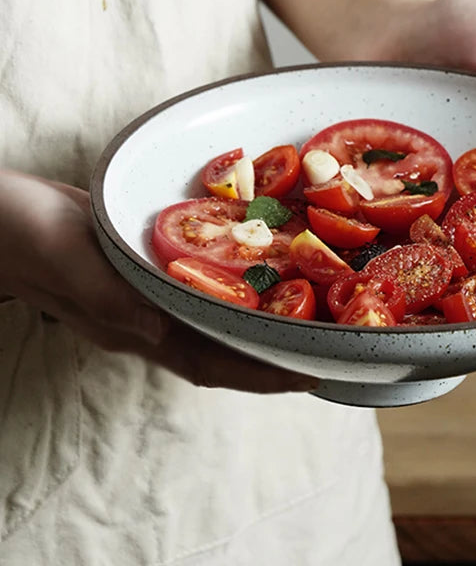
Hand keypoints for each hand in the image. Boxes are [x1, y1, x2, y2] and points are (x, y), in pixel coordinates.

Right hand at [0, 171, 317, 393]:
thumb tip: (160, 332)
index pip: (209, 363)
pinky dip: (236, 288)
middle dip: (274, 358)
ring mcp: (150, 295)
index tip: (307, 378)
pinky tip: (262, 276)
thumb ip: (109, 298)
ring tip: (308, 321)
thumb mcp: (66, 260)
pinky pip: (203, 286)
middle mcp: (149, 319)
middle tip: (326, 352)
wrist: (0, 214)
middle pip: (224, 349)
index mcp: (133, 326)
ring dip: (260, 326)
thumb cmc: (24, 234)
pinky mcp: (150, 268)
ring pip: (217, 320)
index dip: (259, 376)